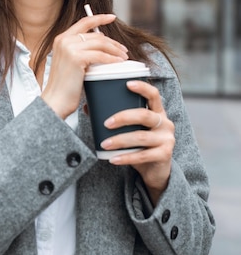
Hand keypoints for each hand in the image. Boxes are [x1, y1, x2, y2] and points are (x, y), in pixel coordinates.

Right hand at [41, 14, 127, 119]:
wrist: (55, 100)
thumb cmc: (64, 86)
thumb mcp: (71, 62)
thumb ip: (81, 50)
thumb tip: (102, 44)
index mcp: (61, 38)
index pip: (84, 22)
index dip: (99, 18)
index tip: (112, 17)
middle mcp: (64, 40)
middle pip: (96, 35)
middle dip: (113, 42)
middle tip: (123, 50)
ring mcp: (69, 48)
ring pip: (100, 43)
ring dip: (115, 50)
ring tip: (123, 57)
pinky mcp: (76, 58)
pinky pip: (100, 55)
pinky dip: (112, 59)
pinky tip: (118, 62)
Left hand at [100, 80, 174, 204]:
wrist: (155, 170)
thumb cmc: (140, 144)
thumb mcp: (132, 128)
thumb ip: (117, 118)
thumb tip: (88, 106)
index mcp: (157, 112)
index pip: (153, 95)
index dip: (142, 88)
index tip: (127, 84)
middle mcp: (165, 123)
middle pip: (144, 115)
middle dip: (123, 117)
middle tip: (106, 123)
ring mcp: (167, 139)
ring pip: (141, 136)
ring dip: (120, 140)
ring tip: (104, 144)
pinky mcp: (165, 155)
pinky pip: (143, 155)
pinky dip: (126, 157)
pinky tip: (113, 159)